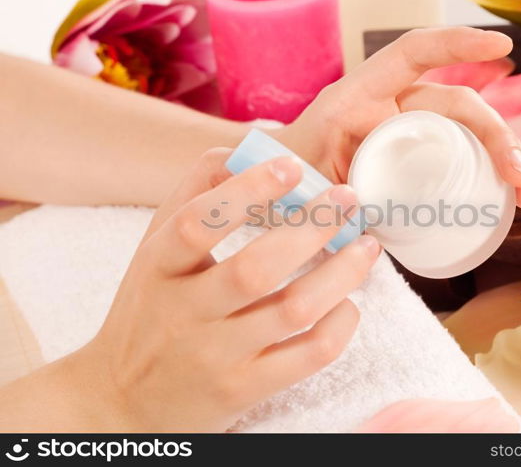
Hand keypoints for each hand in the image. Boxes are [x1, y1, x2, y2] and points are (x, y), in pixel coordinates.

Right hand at [62, 149, 380, 431]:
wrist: (122, 401)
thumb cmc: (150, 312)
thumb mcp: (154, 253)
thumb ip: (192, 198)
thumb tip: (240, 151)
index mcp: (158, 268)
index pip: (196, 223)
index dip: (246, 191)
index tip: (292, 167)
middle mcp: (184, 313)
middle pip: (255, 269)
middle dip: (313, 228)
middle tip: (348, 199)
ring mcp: (215, 357)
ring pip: (293, 311)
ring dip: (342, 273)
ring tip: (366, 246)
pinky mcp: (243, 390)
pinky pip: (308, 356)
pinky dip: (340, 324)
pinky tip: (348, 302)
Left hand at [279, 27, 520, 210]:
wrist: (282, 190)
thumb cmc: (286, 179)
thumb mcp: (299, 183)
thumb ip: (320, 202)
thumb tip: (356, 225)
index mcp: (357, 99)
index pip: (411, 54)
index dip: (454, 46)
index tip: (501, 49)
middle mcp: (390, 108)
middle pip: (456, 105)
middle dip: (496, 134)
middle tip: (519, 177)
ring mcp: (407, 132)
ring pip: (467, 132)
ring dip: (504, 158)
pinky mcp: (417, 158)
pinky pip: (460, 156)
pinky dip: (487, 175)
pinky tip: (508, 202)